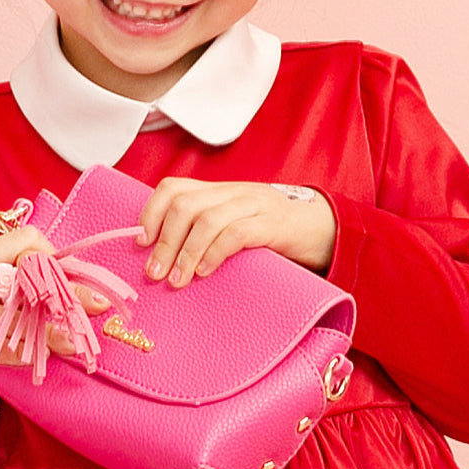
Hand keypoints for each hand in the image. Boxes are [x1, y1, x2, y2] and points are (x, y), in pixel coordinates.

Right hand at [0, 227, 109, 372]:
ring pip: (13, 318)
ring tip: (74, 342)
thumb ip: (17, 276)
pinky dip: (19, 353)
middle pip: (27, 282)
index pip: (25, 239)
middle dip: (67, 296)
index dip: (53, 254)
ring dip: (49, 333)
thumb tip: (74, 282)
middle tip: (96, 307)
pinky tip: (38, 357)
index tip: (74, 275)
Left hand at [138, 178, 334, 288]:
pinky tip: (205, 271)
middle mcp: (233, 192)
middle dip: (164, 240)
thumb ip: (207, 232)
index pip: (173, 188)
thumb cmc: (275, 234)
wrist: (327, 227)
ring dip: (185, 252)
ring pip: (206, 218)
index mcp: (219, 191)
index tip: (140, 243)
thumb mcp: (236, 224)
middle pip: (184, 205)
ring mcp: (254, 205)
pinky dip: (215, 252)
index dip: (150, 213)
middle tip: (155, 272)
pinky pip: (236, 233)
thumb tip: (163, 260)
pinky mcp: (273, 224)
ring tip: (177, 280)